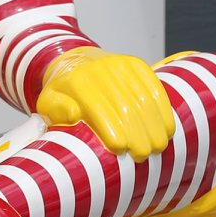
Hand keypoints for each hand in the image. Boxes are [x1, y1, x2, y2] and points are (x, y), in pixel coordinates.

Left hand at [35, 47, 174, 159]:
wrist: (76, 61)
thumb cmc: (64, 92)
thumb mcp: (48, 102)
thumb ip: (57, 111)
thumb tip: (73, 115)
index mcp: (77, 82)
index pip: (99, 108)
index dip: (112, 130)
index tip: (121, 150)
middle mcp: (100, 70)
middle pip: (125, 106)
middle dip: (137, 134)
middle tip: (143, 155)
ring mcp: (121, 65)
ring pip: (144, 100)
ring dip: (154, 126)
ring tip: (157, 147)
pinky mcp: (137, 64)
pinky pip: (155, 89)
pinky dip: (163, 111)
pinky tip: (167, 129)